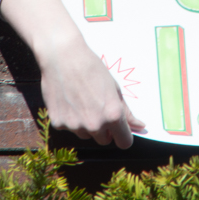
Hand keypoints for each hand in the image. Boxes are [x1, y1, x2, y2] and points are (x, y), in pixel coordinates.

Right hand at [0, 0, 145, 147]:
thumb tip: (140, 126)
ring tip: (81, 102)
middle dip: (104, 130)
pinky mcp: (58, 123)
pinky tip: (68, 101)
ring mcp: (75, 125)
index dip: (123, 136)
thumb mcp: (114, 88)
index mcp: (113, 116)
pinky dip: (69, 119)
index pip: (124, 142)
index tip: (119, 129)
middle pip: (104, 141)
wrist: (62, 57)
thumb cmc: (91, 68)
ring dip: (86, 125)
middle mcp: (95, 125)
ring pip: (86, 135)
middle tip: (97, 109)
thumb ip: (126, 111)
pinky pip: (69, 128)